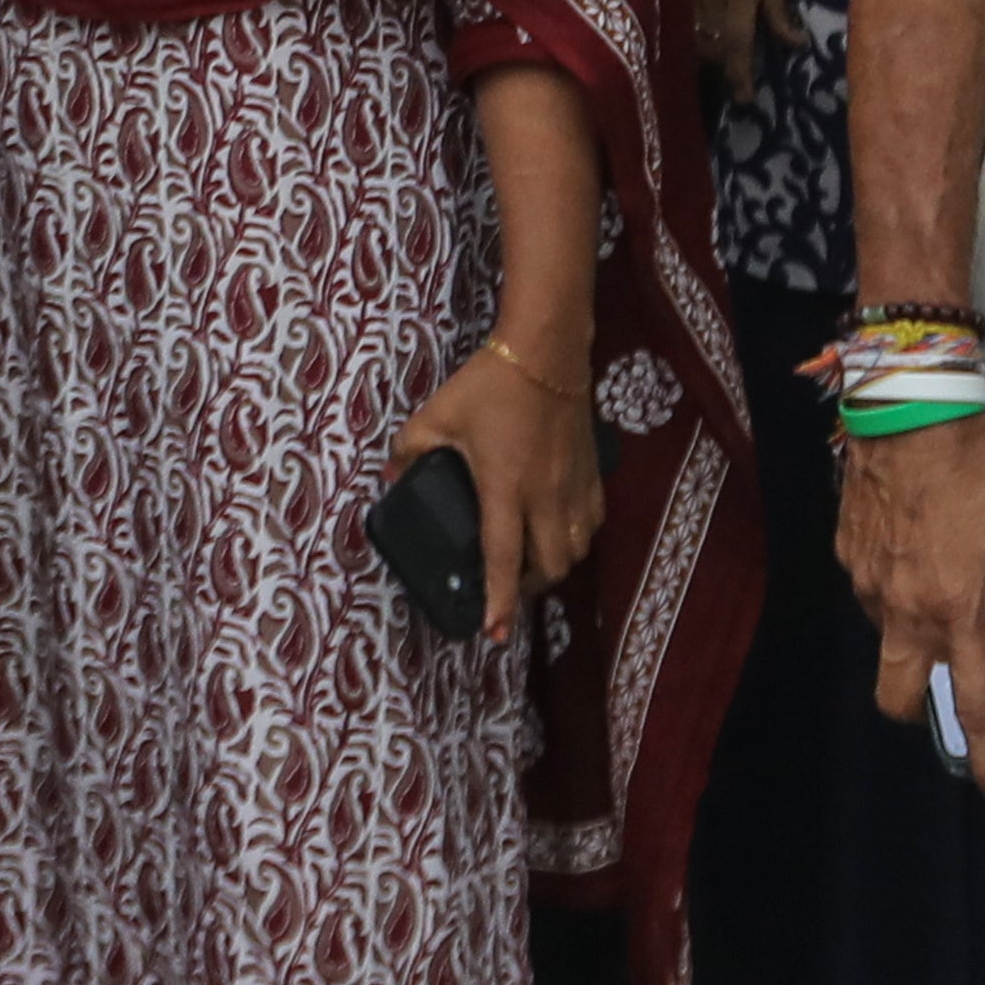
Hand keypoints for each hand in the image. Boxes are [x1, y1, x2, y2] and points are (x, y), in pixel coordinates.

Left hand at [391, 340, 602, 646]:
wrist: (547, 350)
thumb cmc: (488, 385)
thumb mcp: (437, 415)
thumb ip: (410, 450)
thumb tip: (390, 476)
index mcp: (505, 489)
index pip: (504, 559)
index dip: (500, 601)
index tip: (496, 633)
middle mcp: (546, 497)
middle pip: (550, 567)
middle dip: (530, 589)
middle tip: (509, 589)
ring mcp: (574, 486)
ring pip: (577, 549)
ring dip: (556, 566)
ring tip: (534, 564)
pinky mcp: (593, 471)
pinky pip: (593, 522)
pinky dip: (579, 537)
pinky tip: (562, 530)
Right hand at [677, 0, 780, 102]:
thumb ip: (778, 11)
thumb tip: (797, 45)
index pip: (739, 47)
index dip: (741, 78)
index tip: (745, 100)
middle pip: (714, 50)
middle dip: (723, 71)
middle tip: (734, 82)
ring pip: (694, 41)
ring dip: (707, 57)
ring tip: (717, 65)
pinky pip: (679, 23)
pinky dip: (690, 38)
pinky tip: (698, 41)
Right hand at [834, 416, 984, 812]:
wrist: (908, 411)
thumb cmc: (978, 467)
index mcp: (958, 613)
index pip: (977, 710)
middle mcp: (905, 611)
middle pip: (897, 698)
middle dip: (918, 708)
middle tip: (948, 685)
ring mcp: (868, 583)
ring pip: (886, 634)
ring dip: (912, 628)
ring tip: (943, 578)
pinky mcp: (847, 553)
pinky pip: (870, 586)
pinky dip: (894, 581)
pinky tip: (917, 544)